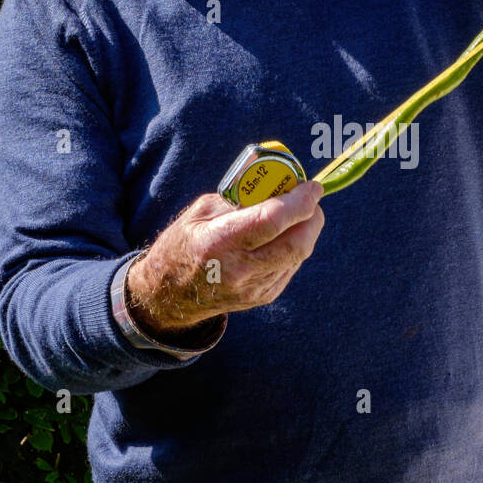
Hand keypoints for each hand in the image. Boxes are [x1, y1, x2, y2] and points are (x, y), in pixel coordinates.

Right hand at [125, 179, 324, 336]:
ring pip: (299, 254)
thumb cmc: (184, 243)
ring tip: (294, 215)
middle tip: (310, 200)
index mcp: (219, 242)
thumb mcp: (202, 211)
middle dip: (313, 216)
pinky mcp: (263, 297)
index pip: (272, 220)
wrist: (170, 295)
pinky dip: (294, 246)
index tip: (311, 187)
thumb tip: (279, 186)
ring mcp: (254, 288)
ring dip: (305, 230)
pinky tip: (280, 237)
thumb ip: (240, 198)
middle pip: (297, 243)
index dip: (300, 202)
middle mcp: (239, 269)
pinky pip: (291, 266)